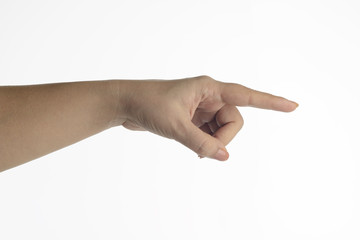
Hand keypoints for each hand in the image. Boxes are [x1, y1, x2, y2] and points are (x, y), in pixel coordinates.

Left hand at [118, 75, 297, 160]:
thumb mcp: (175, 126)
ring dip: (213, 143)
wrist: (127, 104)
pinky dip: (206, 144)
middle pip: (234, 121)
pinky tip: (194, 147)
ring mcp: (203, 108)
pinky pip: (211, 134)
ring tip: (194, 147)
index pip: (246, 96)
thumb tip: (225, 157)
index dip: (270, 102)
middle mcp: (209, 96)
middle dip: (223, 139)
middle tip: (205, 149)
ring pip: (223, 130)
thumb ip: (201, 142)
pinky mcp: (195, 119)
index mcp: (209, 88)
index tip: (292, 106)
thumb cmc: (148, 105)